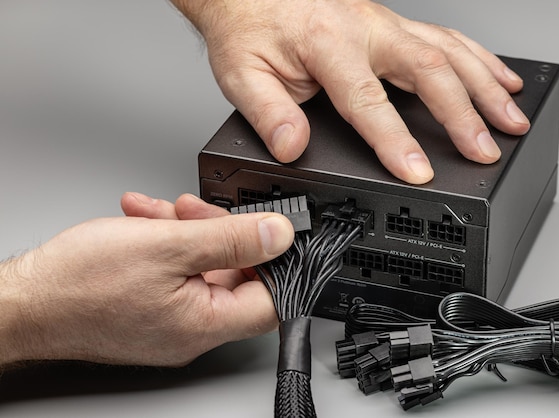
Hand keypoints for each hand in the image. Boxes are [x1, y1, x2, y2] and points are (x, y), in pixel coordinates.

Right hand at [0, 193, 292, 366]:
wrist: (23, 300)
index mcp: (205, 324)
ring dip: (188, 232)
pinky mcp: (152, 308)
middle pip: (236, 276)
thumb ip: (231, 240)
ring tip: (161, 214)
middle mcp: (193, 330)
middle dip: (220, 233)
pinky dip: (168, 243)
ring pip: (202, 267)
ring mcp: (172, 321)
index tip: (268, 230)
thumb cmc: (79, 283)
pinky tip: (147, 221)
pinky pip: (177, 272)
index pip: (272, 300)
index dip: (277, 261)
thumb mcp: (168, 246)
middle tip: (197, 211)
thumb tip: (278, 235)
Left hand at [171, 0, 529, 183]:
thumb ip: (268, 113)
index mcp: (328, 45)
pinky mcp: (393, 23)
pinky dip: (479, 59)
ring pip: (449, 51)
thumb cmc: (248, 30)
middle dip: (464, 115)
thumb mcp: (241, 75)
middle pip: (429, 70)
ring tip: (512, 120)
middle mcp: (366, 30)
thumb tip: (293, 146)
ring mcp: (385, 23)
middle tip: (487, 151)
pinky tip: (499, 78)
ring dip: (485, 87)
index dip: (396, 140)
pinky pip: (446, 37)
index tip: (419, 171)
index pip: (369, 100)